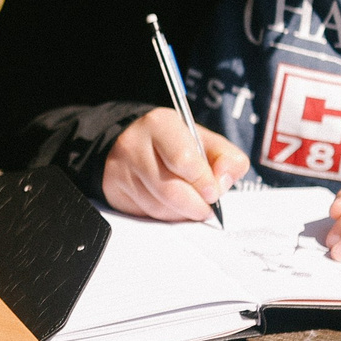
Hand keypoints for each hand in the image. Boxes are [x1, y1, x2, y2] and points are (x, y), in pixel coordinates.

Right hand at [103, 110, 249, 221]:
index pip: (184, 160)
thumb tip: (222, 184)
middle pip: (170, 190)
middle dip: (196, 206)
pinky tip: (172, 206)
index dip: (204, 181)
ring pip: (158, 207)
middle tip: (206, 207)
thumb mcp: (205, 141)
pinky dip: (166, 216)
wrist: (134, 142)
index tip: (213, 191)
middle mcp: (134, 144)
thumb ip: (226, 158)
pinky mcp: (114, 190)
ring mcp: (120, 169)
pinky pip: (146, 214)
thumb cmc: (176, 144)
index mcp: (160, 124)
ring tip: (191, 206)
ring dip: (182, 214)